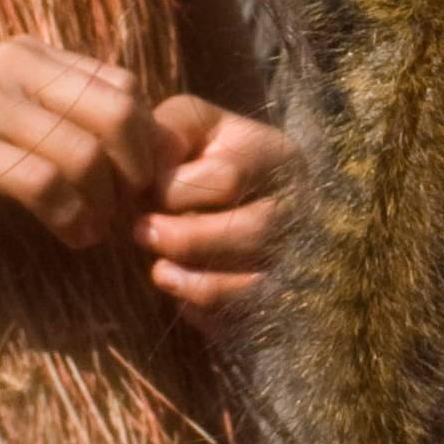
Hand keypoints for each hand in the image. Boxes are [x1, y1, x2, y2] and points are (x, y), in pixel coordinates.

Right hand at [0, 38, 168, 249]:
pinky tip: (71, 237)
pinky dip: (70, 217)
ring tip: (96, 232)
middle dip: (136, 169)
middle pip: (116, 111)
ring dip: (104, 203)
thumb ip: (49, 111)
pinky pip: (41, 183)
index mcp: (24, 52)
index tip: (142, 184)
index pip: (121, 83)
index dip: (145, 137)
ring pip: (84, 151)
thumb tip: (128, 140)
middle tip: (130, 210)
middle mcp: (8, 64)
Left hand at [134, 93, 294, 327]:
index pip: (229, 178)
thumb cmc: (208, 153)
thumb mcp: (191, 124)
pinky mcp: (284, 299)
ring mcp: (300, 255)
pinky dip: (213, 317)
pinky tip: (183, 298)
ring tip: (159, 273)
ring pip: (257, 283)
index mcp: (279, 156)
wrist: (245, 192)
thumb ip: (170, 132)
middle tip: (142, 234)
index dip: (176, 191)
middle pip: (254, 232)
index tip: (144, 193)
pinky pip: (252, 318)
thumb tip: (151, 166)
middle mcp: (301, 207)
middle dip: (187, 240)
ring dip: (198, 284)